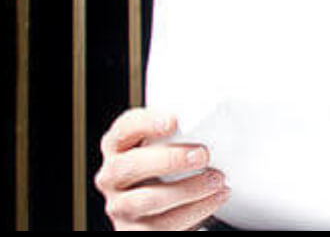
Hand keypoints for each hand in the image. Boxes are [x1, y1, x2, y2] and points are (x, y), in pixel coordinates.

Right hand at [94, 108, 228, 229]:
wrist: (165, 213)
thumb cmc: (169, 171)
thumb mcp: (169, 146)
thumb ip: (179, 131)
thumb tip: (217, 105)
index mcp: (119, 147)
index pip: (124, 130)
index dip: (145, 123)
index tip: (173, 121)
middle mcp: (112, 177)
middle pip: (128, 167)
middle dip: (168, 160)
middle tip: (202, 154)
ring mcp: (120, 206)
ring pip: (147, 200)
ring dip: (188, 189)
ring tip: (217, 179)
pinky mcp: (135, 231)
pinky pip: (163, 225)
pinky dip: (195, 210)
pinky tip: (216, 197)